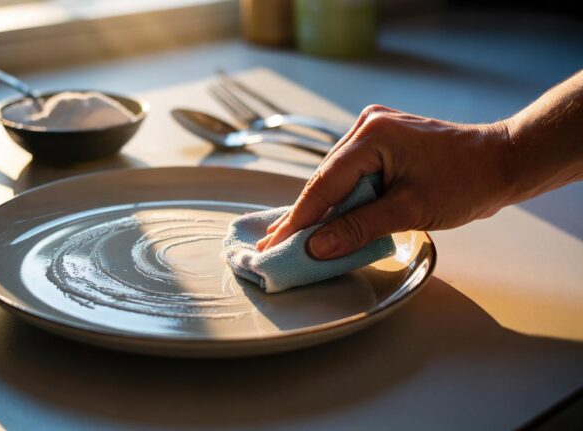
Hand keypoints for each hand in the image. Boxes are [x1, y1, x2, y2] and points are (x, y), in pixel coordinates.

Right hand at [257, 104, 512, 258]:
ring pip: (336, 178)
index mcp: (371, 136)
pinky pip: (351, 174)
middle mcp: (366, 125)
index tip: (273, 244)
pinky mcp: (381, 142)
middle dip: (304, 216)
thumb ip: (358, 227)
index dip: (298, 220)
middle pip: (325, 181)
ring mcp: (373, 131)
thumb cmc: (466, 182)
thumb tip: (315, 247)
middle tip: (273, 245)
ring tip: (290, 236)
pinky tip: (322, 218)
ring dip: (321, 209)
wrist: (502, 161)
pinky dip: (340, 199)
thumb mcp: (410, 210)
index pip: (323, 185)